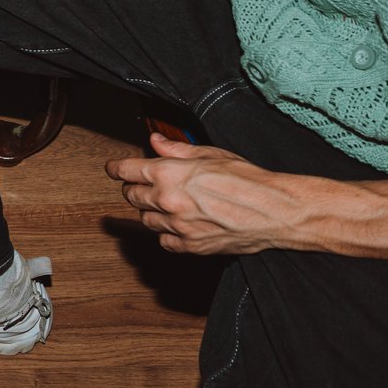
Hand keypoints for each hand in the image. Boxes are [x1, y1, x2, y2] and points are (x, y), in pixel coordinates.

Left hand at [107, 135, 307, 257]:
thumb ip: (176, 149)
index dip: (116, 168)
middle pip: (132, 196)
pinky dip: (167, 233)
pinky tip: (177, 225)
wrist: (274, 211)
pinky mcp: (191, 246)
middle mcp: (168, 200)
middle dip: (134, 188)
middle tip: (144, 184)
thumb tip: (155, 141)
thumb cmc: (247, 179)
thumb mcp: (209, 153)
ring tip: (166, 203)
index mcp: (169, 173)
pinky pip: (165, 241)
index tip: (113, 169)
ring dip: (150, 210)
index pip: (126, 170)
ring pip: (146, 220)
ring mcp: (178, 226)